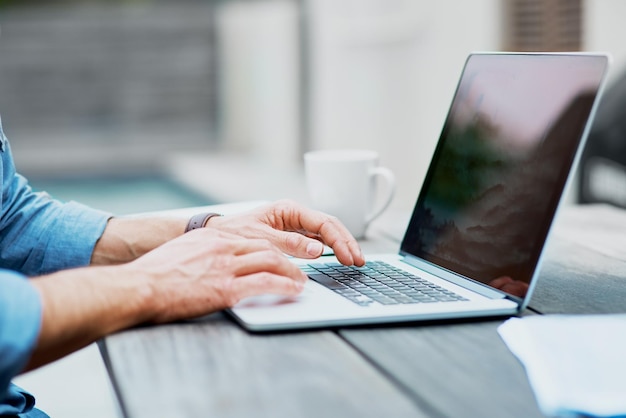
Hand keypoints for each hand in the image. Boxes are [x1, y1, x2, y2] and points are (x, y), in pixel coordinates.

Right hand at [127, 227, 306, 322]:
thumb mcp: (180, 252)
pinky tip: (293, 291)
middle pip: (266, 247)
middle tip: (297, 269)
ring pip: (271, 261)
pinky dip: (284, 286)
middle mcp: (222, 247)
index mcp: (211, 238)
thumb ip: (200, 253)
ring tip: (300, 282)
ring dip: (291, 272)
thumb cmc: (153, 275)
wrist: (139, 287)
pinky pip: (266, 283)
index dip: (271, 248)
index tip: (280, 256)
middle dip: (287, 258)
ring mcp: (225, 266)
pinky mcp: (226, 288)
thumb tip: (210, 262)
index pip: (251, 239)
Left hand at [206, 200, 364, 265]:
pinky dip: (330, 250)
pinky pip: (317, 242)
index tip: (348, 257)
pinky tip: (339, 259)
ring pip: (326, 234)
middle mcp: (295, 216)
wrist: (217, 237)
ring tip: (354, 261)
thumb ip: (289, 243)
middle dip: (347, 243)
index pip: (323, 223)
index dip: (339, 240)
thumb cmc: (234, 233)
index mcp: (289, 210)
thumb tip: (316, 249)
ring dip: (341, 246)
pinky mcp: (293, 237)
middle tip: (359, 261)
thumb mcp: (261, 238)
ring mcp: (295, 226)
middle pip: (330, 227)